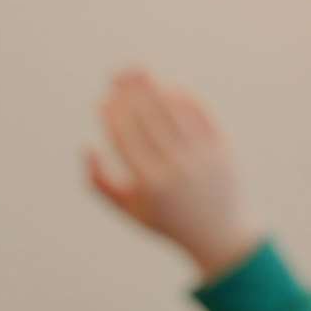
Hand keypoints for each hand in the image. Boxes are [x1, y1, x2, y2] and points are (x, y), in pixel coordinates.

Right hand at [87, 69, 258, 278]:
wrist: (221, 235)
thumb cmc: (167, 221)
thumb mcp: (129, 210)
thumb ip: (99, 182)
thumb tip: (87, 146)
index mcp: (150, 182)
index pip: (125, 134)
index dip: (112, 112)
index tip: (103, 99)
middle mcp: (178, 166)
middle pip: (149, 115)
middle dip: (131, 91)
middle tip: (118, 76)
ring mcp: (203, 156)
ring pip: (175, 109)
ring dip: (155, 87)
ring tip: (140, 75)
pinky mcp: (223, 148)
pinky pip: (201, 113)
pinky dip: (184, 97)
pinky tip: (169, 88)